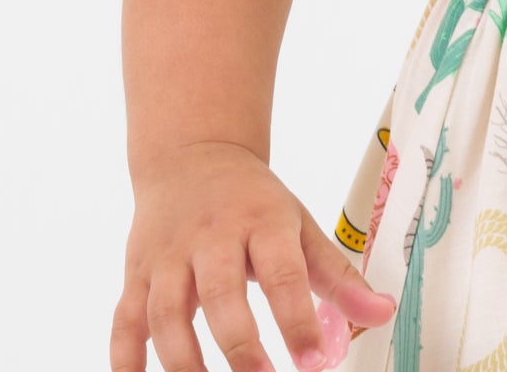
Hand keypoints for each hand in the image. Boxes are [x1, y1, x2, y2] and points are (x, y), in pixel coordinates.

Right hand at [111, 141, 396, 371]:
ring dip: (183, 362)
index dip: (298, 321)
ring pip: (166, 313)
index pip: (283, 273)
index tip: (316, 363)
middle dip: (240, 347)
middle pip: (221, 294)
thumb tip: (383, 314)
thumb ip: (338, 277)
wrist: (191, 155)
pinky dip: (126, 359)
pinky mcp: (136, 273)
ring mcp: (168, 256)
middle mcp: (211, 236)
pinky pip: (124, 320)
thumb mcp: (300, 226)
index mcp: (261, 221)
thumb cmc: (253, 202)